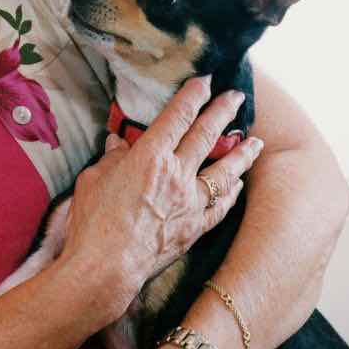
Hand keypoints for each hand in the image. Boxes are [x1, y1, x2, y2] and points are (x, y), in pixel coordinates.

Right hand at [58, 76, 262, 318]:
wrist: (106, 267)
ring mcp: (189, 203)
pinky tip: (239, 185)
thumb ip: (112, 159)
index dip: (193, 95)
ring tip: (255, 142)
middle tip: (237, 96)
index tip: (205, 81)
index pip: (177, 116)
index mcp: (150, 156)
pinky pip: (220, 207)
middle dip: (223, 112)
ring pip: (224, 172)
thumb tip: (118, 144)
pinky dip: (231, 194)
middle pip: (206, 136)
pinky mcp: (194, 229)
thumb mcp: (94, 178)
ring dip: (241, 154)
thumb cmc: (93, 222)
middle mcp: (176, 174)